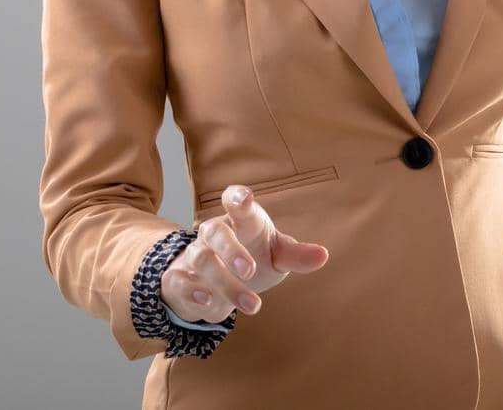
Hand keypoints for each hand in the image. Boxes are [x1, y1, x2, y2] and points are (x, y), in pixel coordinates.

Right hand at [160, 185, 330, 323]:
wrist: (214, 282)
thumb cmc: (253, 257)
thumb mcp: (277, 256)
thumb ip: (297, 256)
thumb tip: (323, 255)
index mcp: (240, 221)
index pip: (235, 201)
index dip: (237, 197)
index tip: (244, 199)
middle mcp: (215, 234)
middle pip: (216, 232)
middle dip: (231, 250)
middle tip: (250, 272)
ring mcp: (195, 254)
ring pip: (203, 261)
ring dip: (226, 284)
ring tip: (252, 305)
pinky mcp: (180, 278)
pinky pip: (179, 280)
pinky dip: (191, 291)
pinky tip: (208, 302)